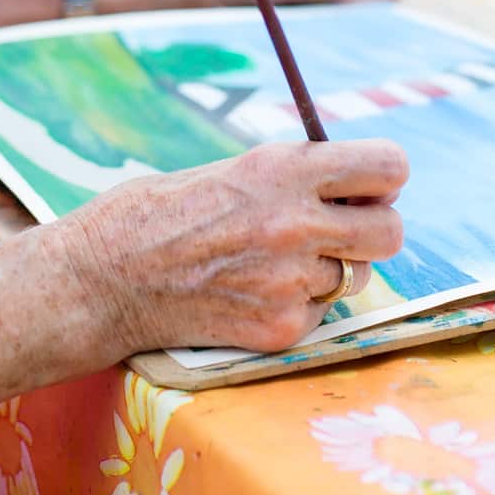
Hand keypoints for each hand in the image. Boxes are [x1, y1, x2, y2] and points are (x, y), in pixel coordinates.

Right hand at [56, 139, 409, 354]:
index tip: (369, 186)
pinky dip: (296, 306)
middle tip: (341, 230)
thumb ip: (293, 179)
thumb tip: (350, 187)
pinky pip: (319, 315)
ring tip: (271, 263)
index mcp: (285, 169)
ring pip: (354, 277)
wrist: (103, 278)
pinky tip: (250, 293)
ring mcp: (290, 281)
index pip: (389, 166)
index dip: (384, 178)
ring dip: (328, 271)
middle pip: (391, 232)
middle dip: (372, 230)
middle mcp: (296, 223)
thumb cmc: (157, 214)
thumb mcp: (232, 170)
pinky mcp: (280, 328)